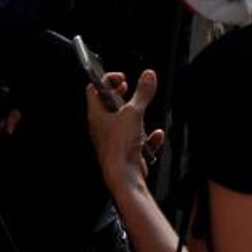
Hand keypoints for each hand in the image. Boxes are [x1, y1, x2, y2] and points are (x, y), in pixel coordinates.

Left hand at [86, 70, 164, 191]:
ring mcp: (114, 138)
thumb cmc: (119, 146)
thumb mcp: (134, 112)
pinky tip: (156, 136)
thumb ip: (143, 93)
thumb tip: (148, 76)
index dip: (107, 80)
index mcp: (97, 114)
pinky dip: (148, 137)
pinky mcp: (125, 150)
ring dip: (137, 116)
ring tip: (143, 114)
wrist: (123, 174)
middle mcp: (102, 126)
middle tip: (131, 90)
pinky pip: (138, 139)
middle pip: (109, 104)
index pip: (95, 89)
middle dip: (123, 96)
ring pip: (124, 121)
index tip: (122, 78)